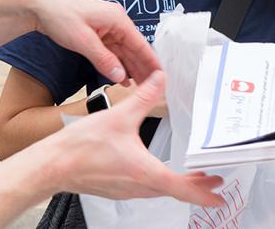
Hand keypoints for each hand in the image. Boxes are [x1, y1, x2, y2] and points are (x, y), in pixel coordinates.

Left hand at [26, 0, 159, 82]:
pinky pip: (112, 51)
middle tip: (154, 87)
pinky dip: (118, 64)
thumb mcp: (82, 40)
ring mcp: (107, 27)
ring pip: (124, 52)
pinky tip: (123, 78)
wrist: (40, 5)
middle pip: (134, 49)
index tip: (162, 76)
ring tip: (142, 86)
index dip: (151, 61)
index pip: (140, 44)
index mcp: (117, 19)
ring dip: (131, 68)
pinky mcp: (98, 33)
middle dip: (144, 68)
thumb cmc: (60, 14)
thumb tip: (121, 76)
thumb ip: (103, 60)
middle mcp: (116, 22)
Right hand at [48, 71, 222, 204]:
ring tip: (192, 177)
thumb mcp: (120, 116)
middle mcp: (139, 187)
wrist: (53, 165)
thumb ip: (145, 97)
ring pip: (160, 191)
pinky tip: (156, 172)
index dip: (205, 192)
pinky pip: (144, 189)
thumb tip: (161, 79)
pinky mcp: (117, 189)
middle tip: (214, 181)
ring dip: (178, 185)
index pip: (184, 188)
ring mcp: (127, 191)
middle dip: (198, 186)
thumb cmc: (82, 147)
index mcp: (146, 172)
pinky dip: (159, 183)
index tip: (221, 195)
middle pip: (176, 191)